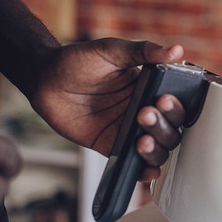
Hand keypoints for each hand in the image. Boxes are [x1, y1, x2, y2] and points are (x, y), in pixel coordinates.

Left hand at [29, 39, 185, 180]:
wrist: (44, 79)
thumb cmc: (77, 61)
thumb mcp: (113, 50)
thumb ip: (145, 52)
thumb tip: (176, 51)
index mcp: (150, 89)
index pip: (176, 104)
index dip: (175, 107)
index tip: (164, 99)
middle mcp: (143, 111)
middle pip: (171, 130)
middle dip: (163, 126)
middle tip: (144, 113)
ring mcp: (129, 131)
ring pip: (158, 149)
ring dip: (157, 149)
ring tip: (142, 140)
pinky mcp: (112, 147)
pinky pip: (134, 163)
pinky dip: (144, 171)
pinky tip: (147, 171)